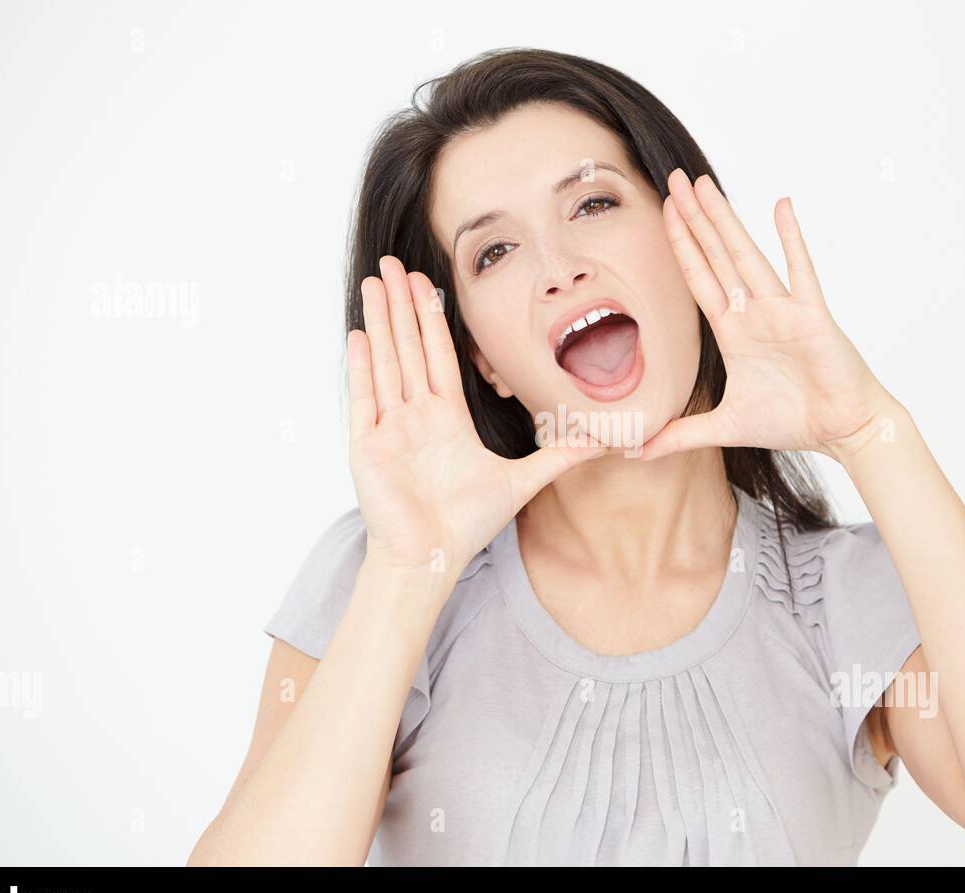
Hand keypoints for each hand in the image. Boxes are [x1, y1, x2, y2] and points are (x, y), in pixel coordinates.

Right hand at [347, 256, 606, 576]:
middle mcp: (416, 416)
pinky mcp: (368, 446)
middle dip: (403, 305)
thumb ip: (560, 456)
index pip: (439, 356)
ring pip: (385, 363)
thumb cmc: (467, 524)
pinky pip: (363, 399)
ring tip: (375, 282)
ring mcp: (389, 428)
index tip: (427, 281)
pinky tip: (359, 334)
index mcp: (447, 418)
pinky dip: (362, 368)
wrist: (431, 559)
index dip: (433, 318)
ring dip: (380, 322)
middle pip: (409, 348)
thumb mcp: (522, 480)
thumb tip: (604, 441)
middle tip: (395, 261)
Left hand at [638, 169, 899, 463]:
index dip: (680, 246)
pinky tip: (780, 205)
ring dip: (724, 220)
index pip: (698, 279)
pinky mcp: (811, 315)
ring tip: (703, 185)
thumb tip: (637, 451)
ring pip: (745, 255)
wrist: (843, 429)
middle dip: (693, 219)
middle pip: (715, 256)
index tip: (662, 212)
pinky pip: (799, 270)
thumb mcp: (724, 428)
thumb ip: (680, 435)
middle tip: (672, 180)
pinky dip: (791, 238)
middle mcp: (754, 312)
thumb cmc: (793, 421)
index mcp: (734, 332)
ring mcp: (782, 309)